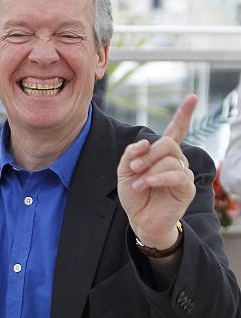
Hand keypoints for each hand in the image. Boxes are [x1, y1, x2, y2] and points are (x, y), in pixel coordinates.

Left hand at [117, 94, 196, 249]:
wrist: (139, 219)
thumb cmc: (134, 195)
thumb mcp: (124, 171)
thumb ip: (131, 153)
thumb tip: (146, 142)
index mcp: (162, 154)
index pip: (175, 130)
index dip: (183, 114)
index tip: (192, 97)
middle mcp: (176, 160)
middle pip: (167, 143)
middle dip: (147, 154)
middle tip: (133, 168)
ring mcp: (183, 173)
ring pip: (170, 159)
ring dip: (148, 170)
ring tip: (138, 184)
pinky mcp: (186, 187)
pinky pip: (176, 175)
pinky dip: (158, 177)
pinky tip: (146, 184)